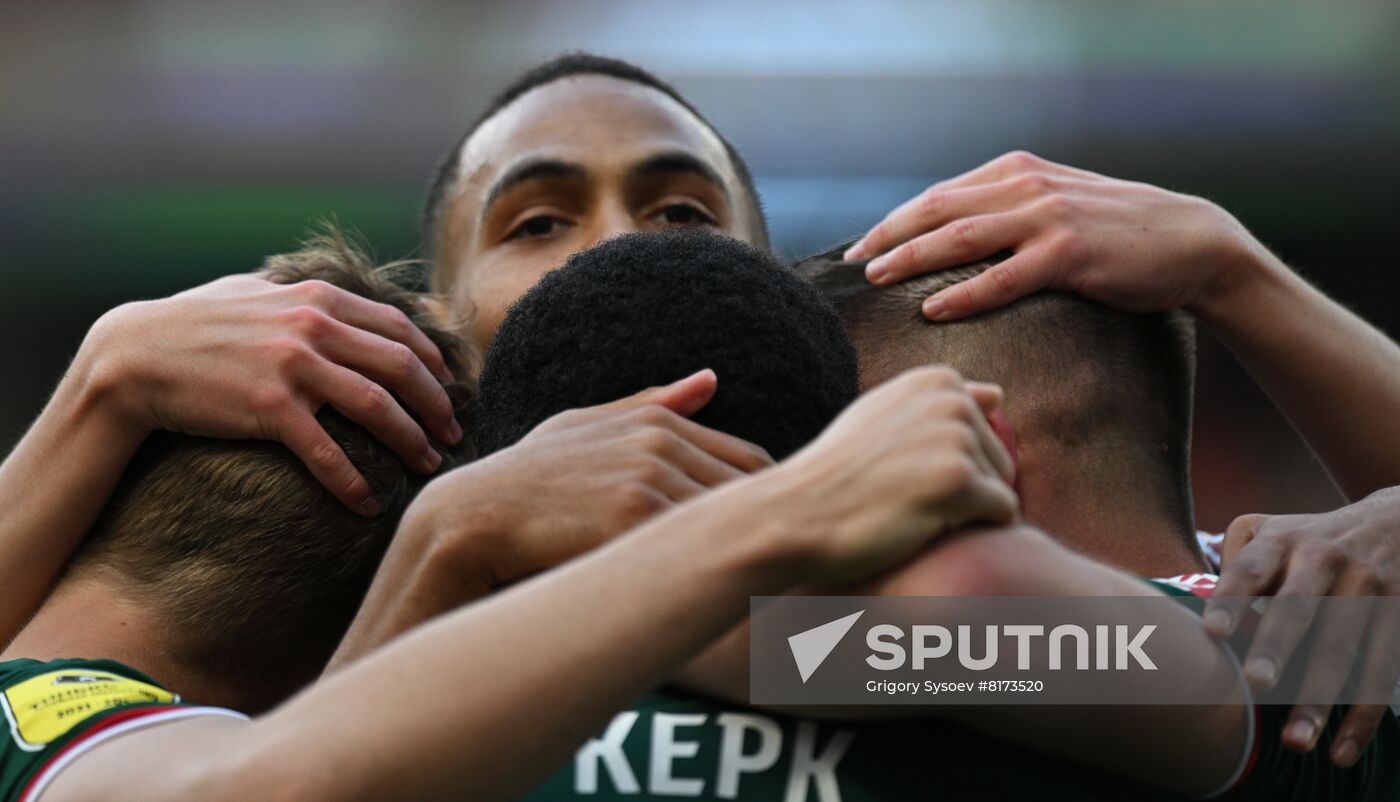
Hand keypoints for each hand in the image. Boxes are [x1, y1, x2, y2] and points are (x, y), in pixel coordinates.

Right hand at [81, 274, 461, 513]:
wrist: (134, 356)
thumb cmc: (195, 324)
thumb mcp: (257, 293)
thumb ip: (304, 297)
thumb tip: (340, 301)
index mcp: (318, 299)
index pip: (399, 328)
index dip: (434, 361)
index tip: (451, 388)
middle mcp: (313, 327)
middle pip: (402, 367)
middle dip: (437, 404)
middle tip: (454, 433)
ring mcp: (294, 367)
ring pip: (378, 407)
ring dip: (411, 441)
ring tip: (427, 465)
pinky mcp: (271, 408)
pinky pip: (328, 452)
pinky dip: (354, 482)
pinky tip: (369, 505)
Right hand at [418, 369, 772, 589]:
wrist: (471, 521)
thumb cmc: (528, 481)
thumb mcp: (583, 427)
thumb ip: (652, 404)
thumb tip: (712, 379)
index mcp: (658, 423)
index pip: (752, 464)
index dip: (766, 508)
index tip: (766, 541)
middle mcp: (659, 443)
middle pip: (751, 496)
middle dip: (768, 534)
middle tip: (781, 573)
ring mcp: (648, 478)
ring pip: (731, 523)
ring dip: (753, 558)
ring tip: (768, 599)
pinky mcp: (633, 518)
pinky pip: (700, 549)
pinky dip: (721, 575)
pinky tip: (726, 601)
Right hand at [775, 366, 1017, 582]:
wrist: (798, 513)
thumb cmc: (838, 473)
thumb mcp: (884, 418)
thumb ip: (939, 404)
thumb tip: (999, 393)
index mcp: (935, 380)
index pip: (985, 434)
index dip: (948, 466)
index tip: (902, 471)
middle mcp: (950, 400)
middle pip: (1000, 462)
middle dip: (964, 490)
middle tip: (902, 494)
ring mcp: (956, 438)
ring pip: (1001, 490)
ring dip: (964, 512)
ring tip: (909, 507)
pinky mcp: (959, 480)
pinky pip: (1003, 515)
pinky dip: (971, 530)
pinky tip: (922, 524)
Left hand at [844, 151, 1263, 320]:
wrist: (1192, 243)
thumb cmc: (1116, 232)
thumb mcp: (1055, 205)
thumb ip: (1007, 211)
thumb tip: (950, 237)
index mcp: (1016, 172)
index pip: (939, 195)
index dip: (895, 221)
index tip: (862, 246)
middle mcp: (1026, 187)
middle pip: (937, 210)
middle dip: (888, 237)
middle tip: (853, 265)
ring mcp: (1047, 218)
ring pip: (960, 238)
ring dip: (911, 259)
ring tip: (876, 279)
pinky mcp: (1069, 254)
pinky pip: (1003, 277)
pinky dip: (964, 293)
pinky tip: (934, 309)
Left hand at [1205, 487, 1399, 766]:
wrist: (1398, 519)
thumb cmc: (1310, 539)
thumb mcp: (1272, 529)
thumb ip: (1236, 564)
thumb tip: (1200, 615)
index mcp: (1281, 540)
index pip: (1249, 569)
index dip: (1230, 599)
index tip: (1211, 633)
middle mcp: (1323, 559)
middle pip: (1296, 607)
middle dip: (1277, 647)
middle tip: (1256, 683)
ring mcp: (1367, 586)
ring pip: (1340, 648)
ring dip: (1318, 698)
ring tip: (1293, 741)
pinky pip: (1382, 671)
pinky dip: (1362, 716)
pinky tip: (1340, 751)